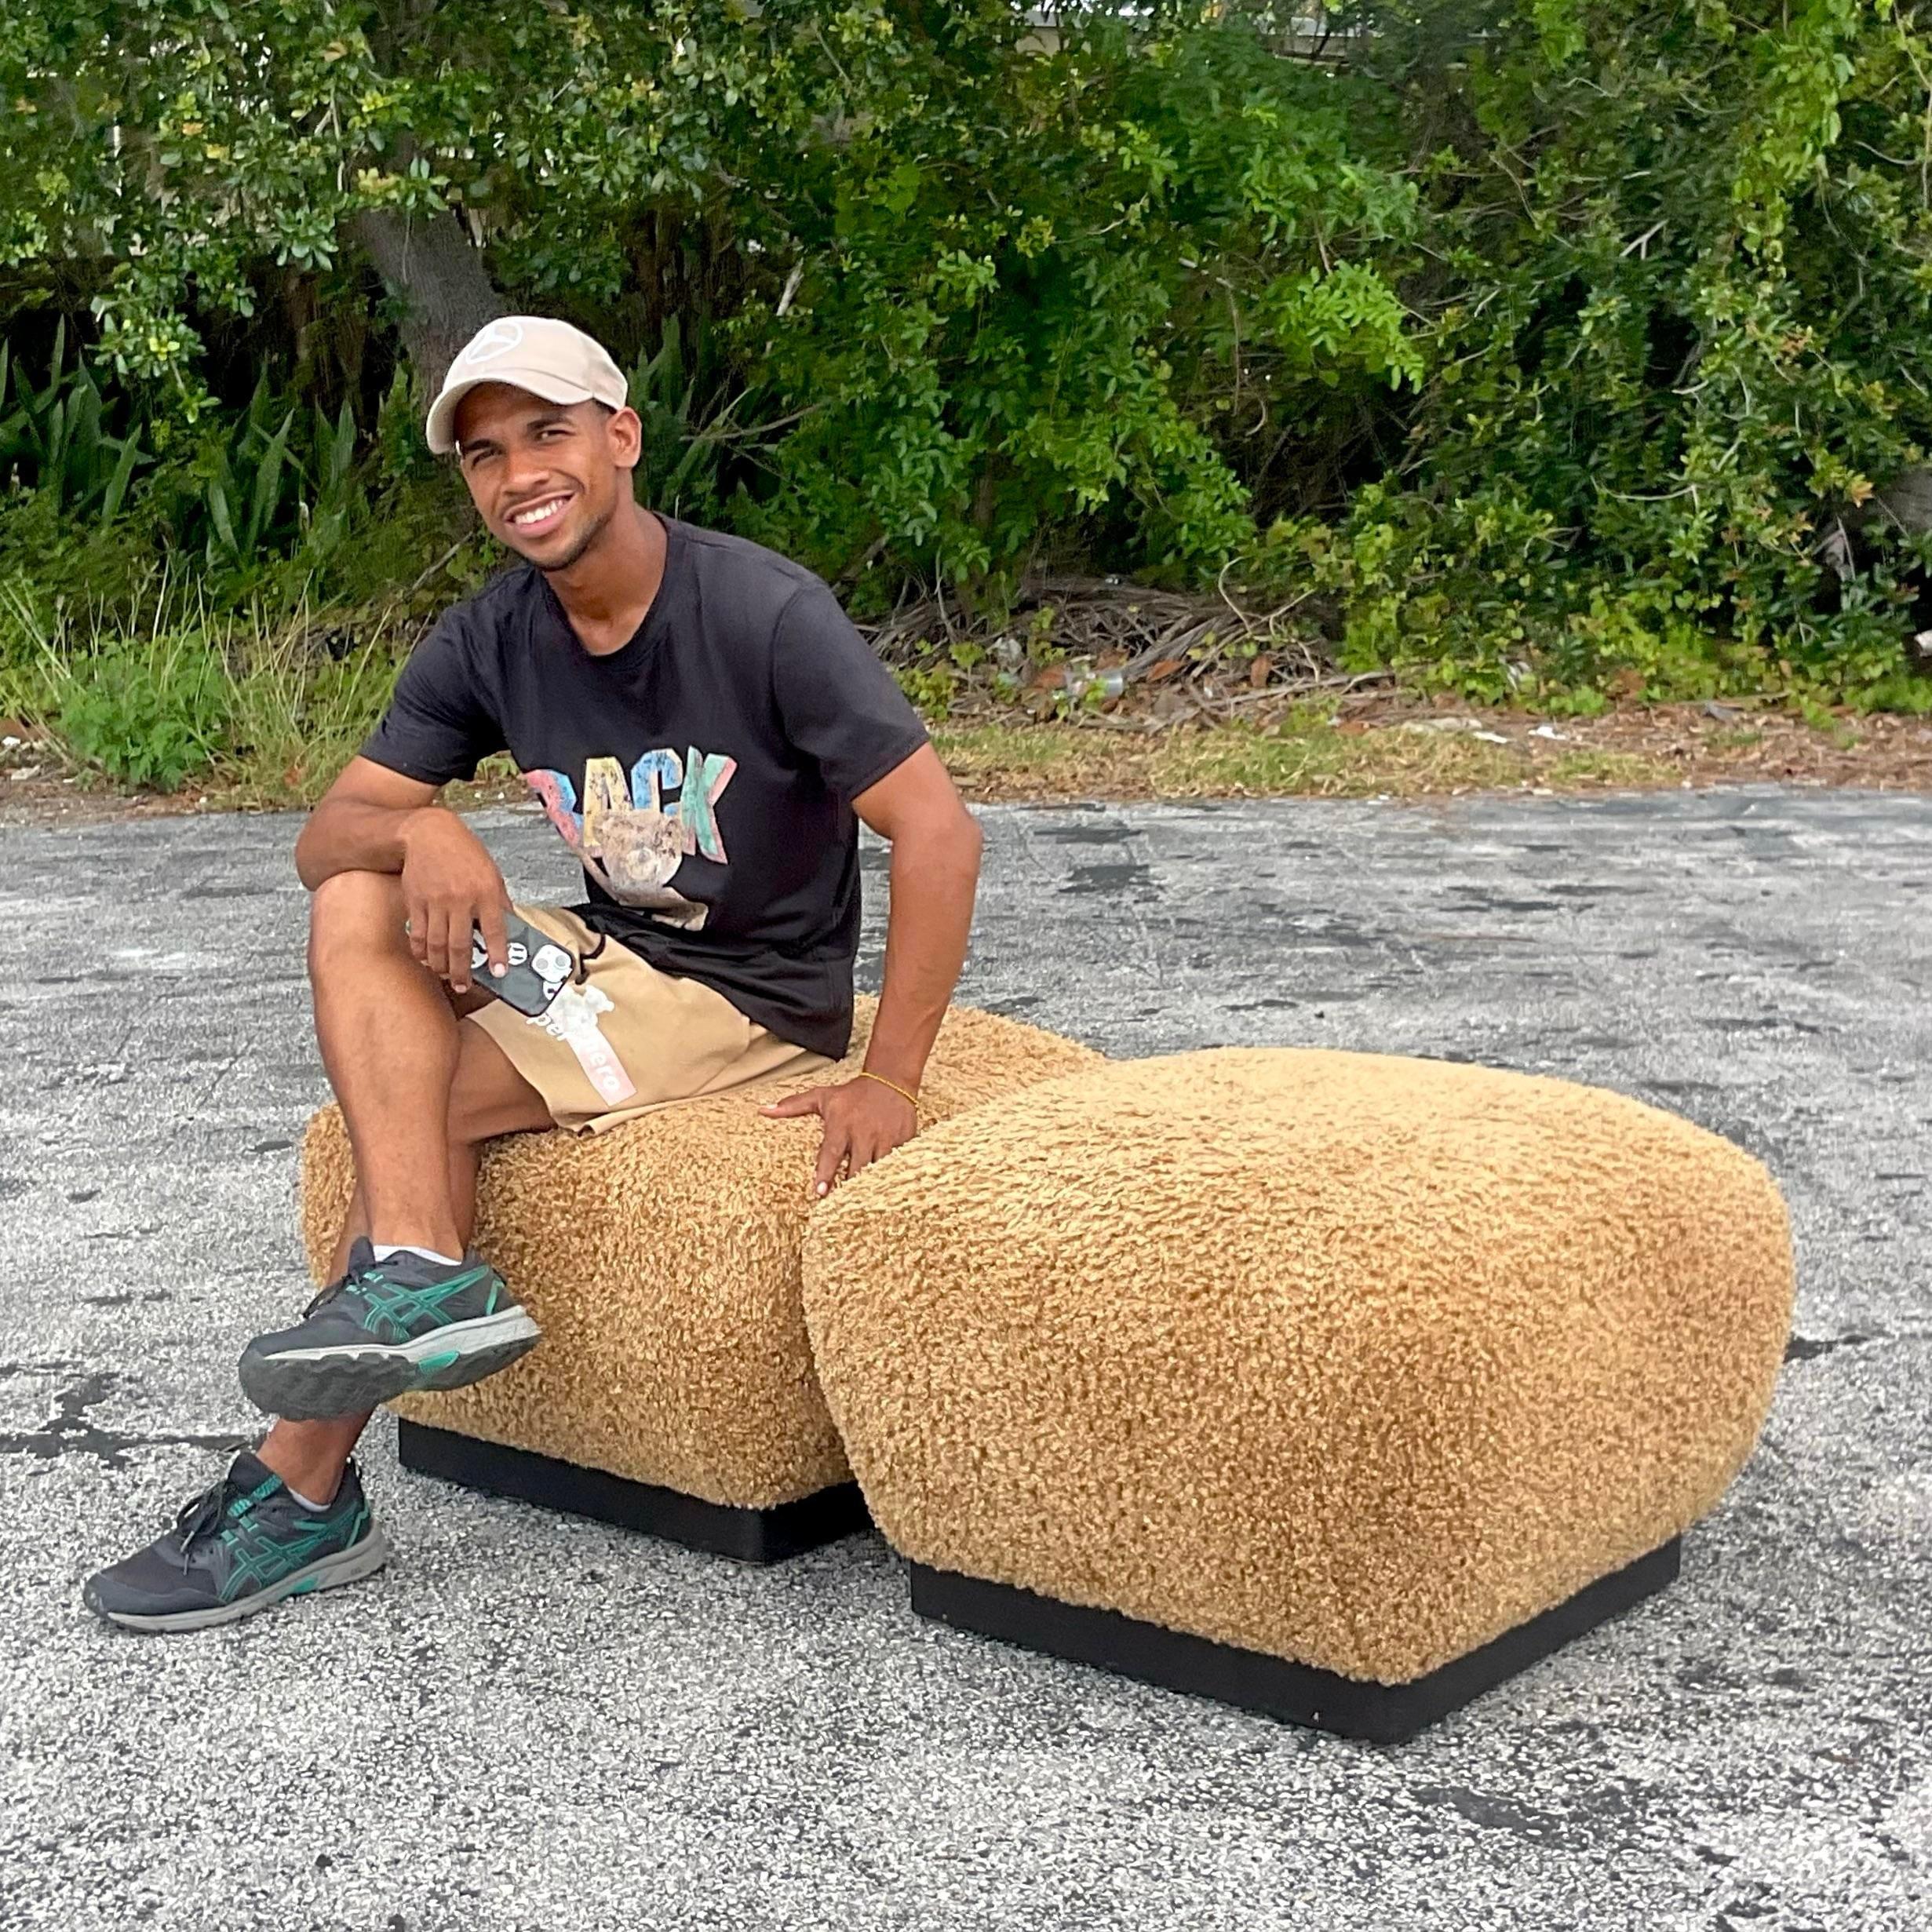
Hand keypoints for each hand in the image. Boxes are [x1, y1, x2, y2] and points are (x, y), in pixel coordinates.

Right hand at [398, 807, 511, 994]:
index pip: (495, 930)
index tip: (500, 972)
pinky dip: (422, 951)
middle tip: (464, 985)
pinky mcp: (415, 901)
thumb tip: (510, 929)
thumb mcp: (492, 873)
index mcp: (486, 891)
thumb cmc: (464, 853)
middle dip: (462, 971)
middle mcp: (461, 898)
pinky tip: (427, 959)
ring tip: (446, 975)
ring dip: (441, 966)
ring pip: (437, 944)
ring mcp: (435, 901)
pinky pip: (417, 934)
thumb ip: (500, 902)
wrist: (429, 833)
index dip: (498, 954)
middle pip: (461, 944)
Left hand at [759, 1077, 918, 1196]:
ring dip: (872, 1185)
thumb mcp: (822, 1097)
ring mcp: (887, 1137)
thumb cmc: (851, 1094)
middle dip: (850, 1186)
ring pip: (879, 1169)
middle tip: (842, 1208)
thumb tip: (762, 1110)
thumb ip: (792, 1106)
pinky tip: (887, 1191)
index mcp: (842, 1124)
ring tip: (864, 1205)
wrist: (890, 1081)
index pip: (832, 1153)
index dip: (826, 1174)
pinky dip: (892, 1176)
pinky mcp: (904, 1141)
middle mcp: (864, 1132)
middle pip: (857, 1167)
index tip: (821, 1193)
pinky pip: (898, 1164)